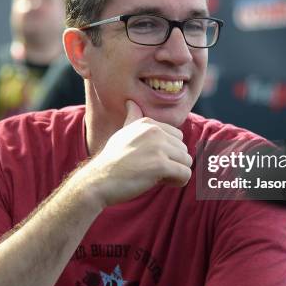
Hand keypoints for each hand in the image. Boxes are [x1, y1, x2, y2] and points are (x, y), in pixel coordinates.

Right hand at [74, 100, 192, 207]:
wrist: (98, 180)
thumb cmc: (112, 160)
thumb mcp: (123, 133)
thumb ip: (132, 118)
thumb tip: (131, 102)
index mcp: (148, 123)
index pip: (177, 136)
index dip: (168, 152)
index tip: (153, 160)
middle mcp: (154, 131)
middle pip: (183, 149)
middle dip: (174, 162)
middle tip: (154, 171)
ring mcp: (158, 147)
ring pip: (187, 161)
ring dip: (176, 173)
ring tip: (158, 177)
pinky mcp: (160, 165)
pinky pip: (185, 174)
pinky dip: (178, 182)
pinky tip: (163, 183)